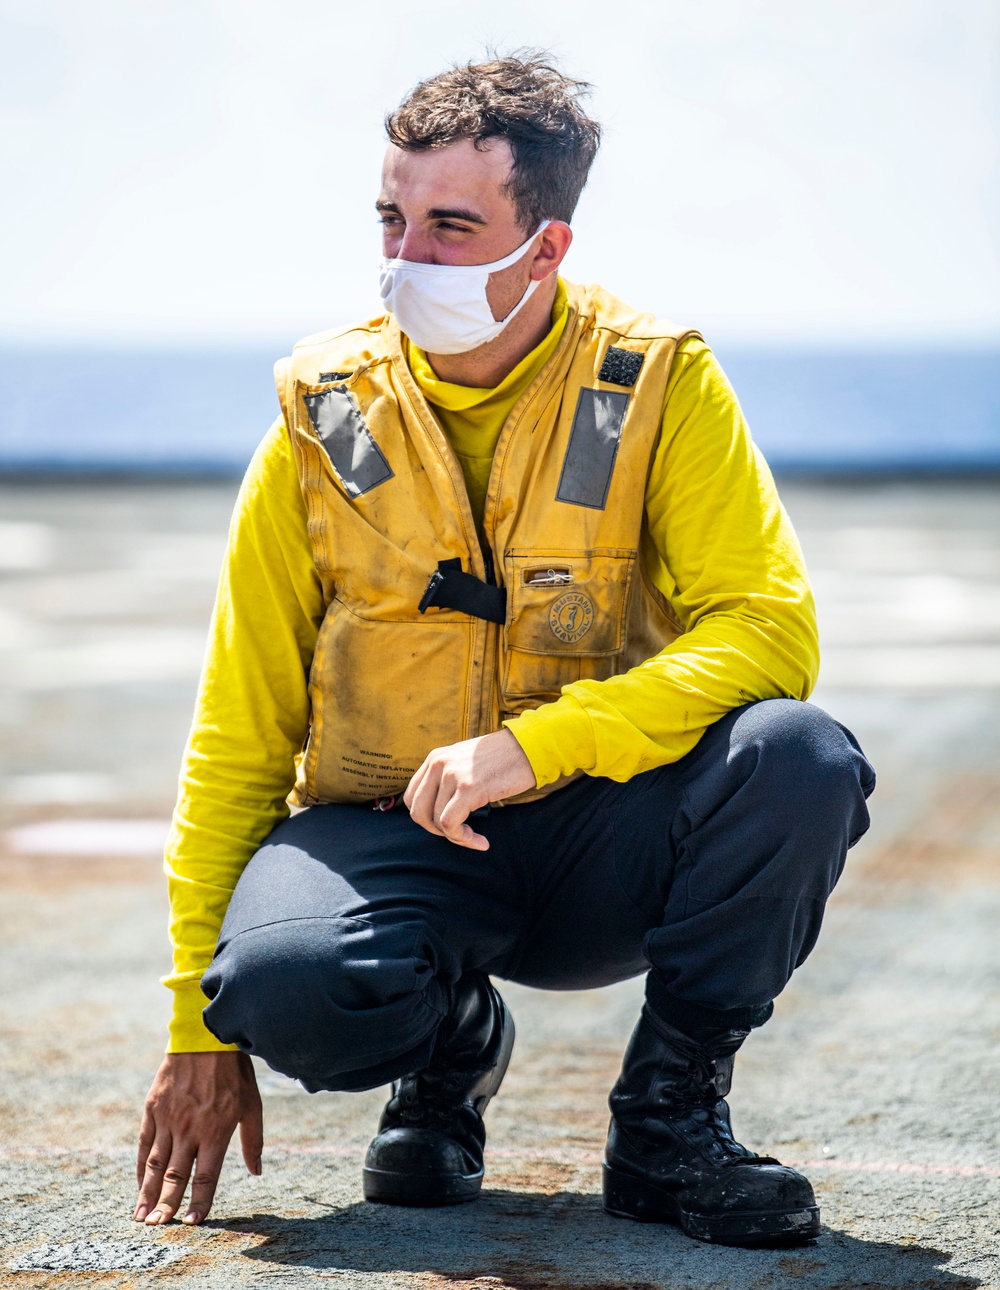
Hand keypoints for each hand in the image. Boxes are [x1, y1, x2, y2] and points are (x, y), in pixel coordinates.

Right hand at [134, 1050, 262, 1225]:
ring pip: (156, 1165)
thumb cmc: (234, 1071)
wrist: (205, 1036)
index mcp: (216, 1130)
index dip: (199, 1201)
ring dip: (148, 1193)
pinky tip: (140, 1185)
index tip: (192, 1223)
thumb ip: (252, 1140)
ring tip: (141, 1217)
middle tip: (157, 1228)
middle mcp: (190, 1130)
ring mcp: (169, 1120)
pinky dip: (141, 1167)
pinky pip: (144, 1144)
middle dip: (166, 1205)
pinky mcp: (153, 1109)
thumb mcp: (252, 1103)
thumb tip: (256, 1171)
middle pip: (176, 1176)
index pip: (206, 1176)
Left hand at [403, 729, 535, 849]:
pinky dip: (463, 838)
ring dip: (456, 837)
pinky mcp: (467, 788)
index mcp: (435, 758)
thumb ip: (448, 779)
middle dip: (436, 831)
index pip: (412, 797)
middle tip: (460, 835)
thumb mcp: (466, 763)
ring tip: (475, 838)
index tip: (449, 825)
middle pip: (417, 812)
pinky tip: (480, 841)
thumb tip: (437, 814)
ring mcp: (451, 775)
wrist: (529, 748)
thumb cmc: (503, 760)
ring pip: (436, 821)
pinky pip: (450, 824)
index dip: (427, 818)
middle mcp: (438, 764)